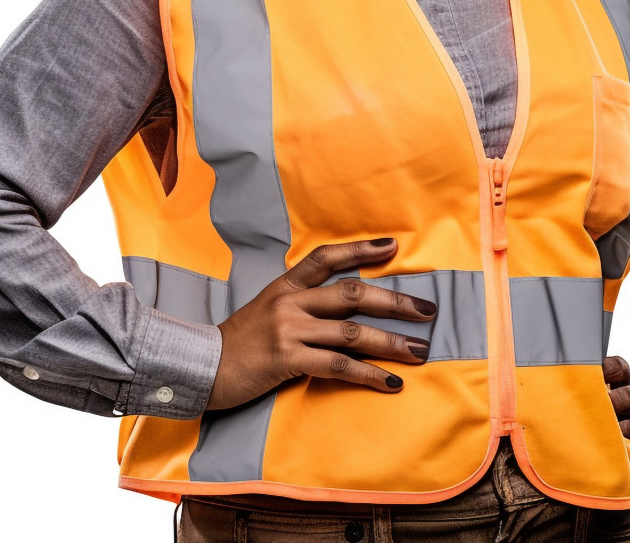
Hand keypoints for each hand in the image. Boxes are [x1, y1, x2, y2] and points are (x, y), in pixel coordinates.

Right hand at [207, 238, 436, 410]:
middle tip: (427, 310)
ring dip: (391, 342)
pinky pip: (338, 365)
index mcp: (285, 286)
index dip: (360, 249)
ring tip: (419, 350)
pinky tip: (391, 382)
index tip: (391, 246)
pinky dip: (369, 374)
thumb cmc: (239, 343)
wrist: (202, 368)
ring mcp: (289, 329)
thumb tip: (341, 305)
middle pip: (351, 293)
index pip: (327, 258)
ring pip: (351, 331)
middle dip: (394, 301)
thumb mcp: (266, 310)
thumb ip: (299, 302)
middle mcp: (290, 302)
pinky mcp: (287, 359)